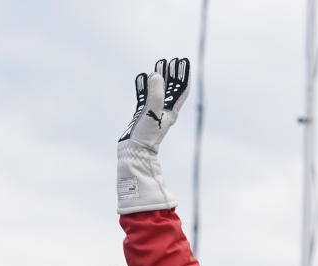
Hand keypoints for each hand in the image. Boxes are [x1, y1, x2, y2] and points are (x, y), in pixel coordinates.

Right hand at [117, 58, 190, 214]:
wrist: (134, 153)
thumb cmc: (146, 136)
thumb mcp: (152, 112)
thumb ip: (155, 93)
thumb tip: (157, 75)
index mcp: (171, 111)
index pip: (181, 89)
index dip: (183, 75)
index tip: (183, 61)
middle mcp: (163, 111)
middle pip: (171, 89)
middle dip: (172, 74)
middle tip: (171, 61)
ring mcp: (152, 114)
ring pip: (158, 91)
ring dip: (159, 79)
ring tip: (158, 65)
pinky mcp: (141, 116)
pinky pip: (144, 97)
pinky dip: (144, 87)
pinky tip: (142, 78)